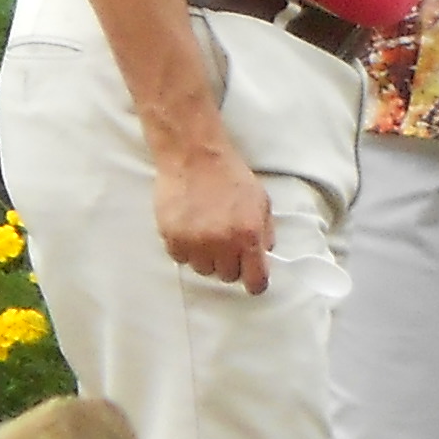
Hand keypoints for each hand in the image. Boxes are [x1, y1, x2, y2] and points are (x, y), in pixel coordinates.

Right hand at [154, 139, 276, 292]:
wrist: (194, 157)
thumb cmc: (230, 176)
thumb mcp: (261, 200)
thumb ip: (266, 231)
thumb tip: (265, 255)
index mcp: (249, 235)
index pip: (255, 281)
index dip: (255, 282)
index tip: (252, 280)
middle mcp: (222, 244)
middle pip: (227, 276)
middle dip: (229, 263)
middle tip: (225, 242)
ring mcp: (195, 243)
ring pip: (203, 270)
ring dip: (206, 257)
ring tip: (206, 232)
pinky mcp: (172, 239)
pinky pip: (181, 258)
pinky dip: (185, 249)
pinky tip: (189, 228)